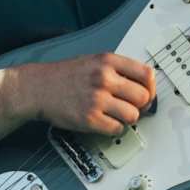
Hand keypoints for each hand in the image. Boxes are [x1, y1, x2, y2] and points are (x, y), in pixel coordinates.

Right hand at [13, 53, 155, 135]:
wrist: (38, 87)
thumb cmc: (65, 76)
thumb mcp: (94, 61)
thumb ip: (118, 70)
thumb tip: (144, 85)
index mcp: (108, 61)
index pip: (146, 74)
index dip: (151, 88)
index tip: (147, 94)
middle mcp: (104, 78)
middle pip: (143, 97)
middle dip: (139, 106)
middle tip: (131, 108)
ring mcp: (96, 99)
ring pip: (133, 116)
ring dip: (127, 119)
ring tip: (116, 115)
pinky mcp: (89, 119)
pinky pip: (116, 129)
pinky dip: (114, 129)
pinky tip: (105, 122)